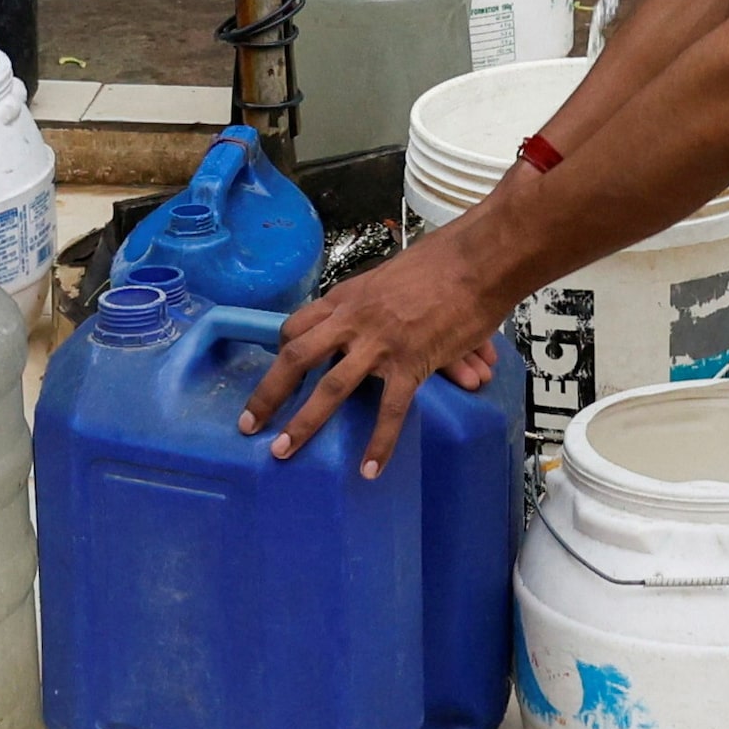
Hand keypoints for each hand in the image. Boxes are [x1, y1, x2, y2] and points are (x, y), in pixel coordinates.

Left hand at [241, 234, 507, 476]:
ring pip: (331, 387)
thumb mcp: (393, 275)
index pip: (298, 325)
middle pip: (296, 356)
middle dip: (268, 393)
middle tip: (248, 424)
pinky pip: (389, 410)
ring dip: (303, 422)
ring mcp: (380, 343)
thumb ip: (381, 304)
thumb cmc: (445, 262)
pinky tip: (369, 469)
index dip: (283, 351)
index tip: (276, 371)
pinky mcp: (410, 362)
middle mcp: (354, 319)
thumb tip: (388, 328)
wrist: (479, 259)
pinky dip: (379, 443)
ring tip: (282, 452)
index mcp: (347, 296)